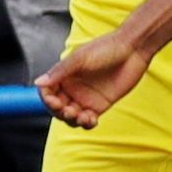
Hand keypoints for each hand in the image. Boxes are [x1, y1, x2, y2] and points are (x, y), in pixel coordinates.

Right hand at [37, 30, 151, 127]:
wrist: (132, 50)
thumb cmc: (106, 48)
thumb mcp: (80, 58)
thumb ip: (60, 71)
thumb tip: (38, 82)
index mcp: (64, 75)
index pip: (47, 91)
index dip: (47, 99)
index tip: (53, 101)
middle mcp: (72, 88)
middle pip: (57, 107)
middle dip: (59, 112)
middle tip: (68, 110)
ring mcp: (85, 98)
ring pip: (71, 116)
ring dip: (72, 120)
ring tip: (81, 116)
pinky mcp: (100, 105)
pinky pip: (87, 120)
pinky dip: (86, 123)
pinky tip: (91, 119)